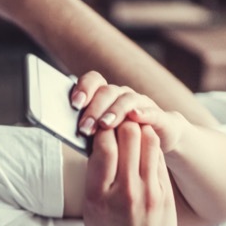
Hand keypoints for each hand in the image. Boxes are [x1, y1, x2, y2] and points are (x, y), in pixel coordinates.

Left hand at [72, 72, 187, 153]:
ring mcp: (142, 103)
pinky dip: (143, 112)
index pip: (93, 82)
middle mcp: (122, 95)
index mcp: (106, 96)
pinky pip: (152, 111)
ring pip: (126, 100)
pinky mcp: (159, 116)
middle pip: (107, 92)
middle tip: (84, 127)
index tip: (74, 104)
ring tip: (104, 125)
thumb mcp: (102, 136)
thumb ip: (88, 130)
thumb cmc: (122, 141)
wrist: (158, 143)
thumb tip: (66, 132)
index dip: (83, 89)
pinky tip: (135, 116)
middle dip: (94, 109)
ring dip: (114, 112)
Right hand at [83, 122, 177, 225]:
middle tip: (117, 121)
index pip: (103, 144)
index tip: (99, 124)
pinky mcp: (165, 196)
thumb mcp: (91, 212)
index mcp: (99, 196)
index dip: (102, 128)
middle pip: (129, 135)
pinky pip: (159, 159)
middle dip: (122, 123)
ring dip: (140, 130)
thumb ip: (96, 177)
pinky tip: (144, 151)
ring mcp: (149, 193)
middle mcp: (125, 192)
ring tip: (132, 131)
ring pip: (149, 141)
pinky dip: (150, 149)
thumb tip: (100, 142)